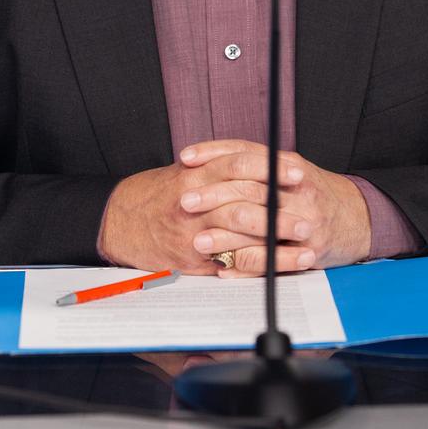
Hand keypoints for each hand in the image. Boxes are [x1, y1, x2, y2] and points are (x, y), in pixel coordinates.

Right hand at [97, 147, 305, 273]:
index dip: (272, 167)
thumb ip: (218, 166)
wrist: (118, 220)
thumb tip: (263, 162)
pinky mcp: (191, 260)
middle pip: (246, 201)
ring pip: (242, 235)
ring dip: (278, 241)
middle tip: (309, 215)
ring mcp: (192, 231)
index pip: (240, 164)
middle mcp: (194, 201)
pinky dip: (259, 265)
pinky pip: (231, 263)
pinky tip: (279, 266)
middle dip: (282, 209)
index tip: (298, 171)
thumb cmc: (157, 194)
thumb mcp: (185, 172)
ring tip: (306, 242)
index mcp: (195, 174)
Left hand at [178, 140, 371, 275]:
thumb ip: (256, 164)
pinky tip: (223, 269)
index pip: (246, 153)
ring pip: (258, 227)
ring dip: (225, 237)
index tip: (186, 158)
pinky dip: (245, 266)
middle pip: (249, 189)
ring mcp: (304, 221)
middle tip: (184, 201)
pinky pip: (271, 261)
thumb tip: (209, 161)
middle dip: (213, 195)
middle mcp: (297, 190)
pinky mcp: (308, 250)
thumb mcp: (289, 168)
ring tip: (199, 241)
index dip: (214, 153)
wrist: (357, 217)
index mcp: (287, 165)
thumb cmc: (312, 193)